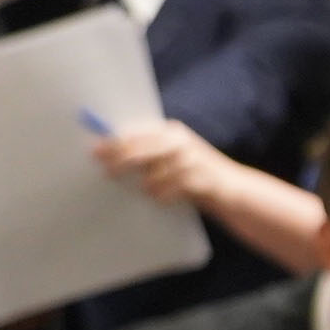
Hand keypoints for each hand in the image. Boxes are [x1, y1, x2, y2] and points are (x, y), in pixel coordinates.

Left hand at [93, 117, 230, 210]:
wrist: (234, 188)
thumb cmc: (195, 173)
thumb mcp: (173, 155)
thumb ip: (147, 150)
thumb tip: (108, 150)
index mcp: (172, 131)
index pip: (136, 133)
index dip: (114, 142)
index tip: (95, 151)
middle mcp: (181, 141)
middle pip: (141, 150)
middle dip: (121, 161)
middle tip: (108, 173)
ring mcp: (192, 160)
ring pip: (153, 175)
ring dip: (149, 186)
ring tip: (151, 191)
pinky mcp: (199, 180)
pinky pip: (168, 191)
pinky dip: (163, 196)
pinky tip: (165, 198)